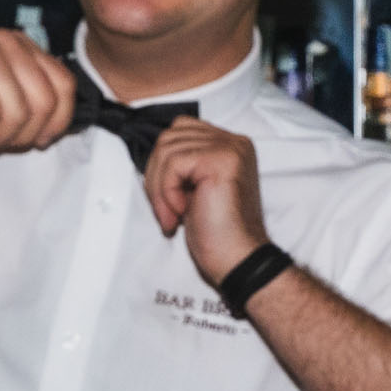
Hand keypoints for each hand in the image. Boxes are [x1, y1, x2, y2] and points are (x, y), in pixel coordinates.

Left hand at [143, 119, 270, 286]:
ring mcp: (229, 148)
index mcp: (229, 145)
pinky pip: (173, 164)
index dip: (163, 166)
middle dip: (156, 176)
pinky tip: (182, 213)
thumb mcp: (193, 188)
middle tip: (166, 212)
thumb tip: (153, 157)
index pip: (179, 131)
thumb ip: (181, 165)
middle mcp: (233, 141)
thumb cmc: (216, 232)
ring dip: (160, 188)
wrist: (237, 259)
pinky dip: (167, 191)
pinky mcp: (221, 160)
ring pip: (167, 150)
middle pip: (169, 137)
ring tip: (172, 216)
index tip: (168, 201)